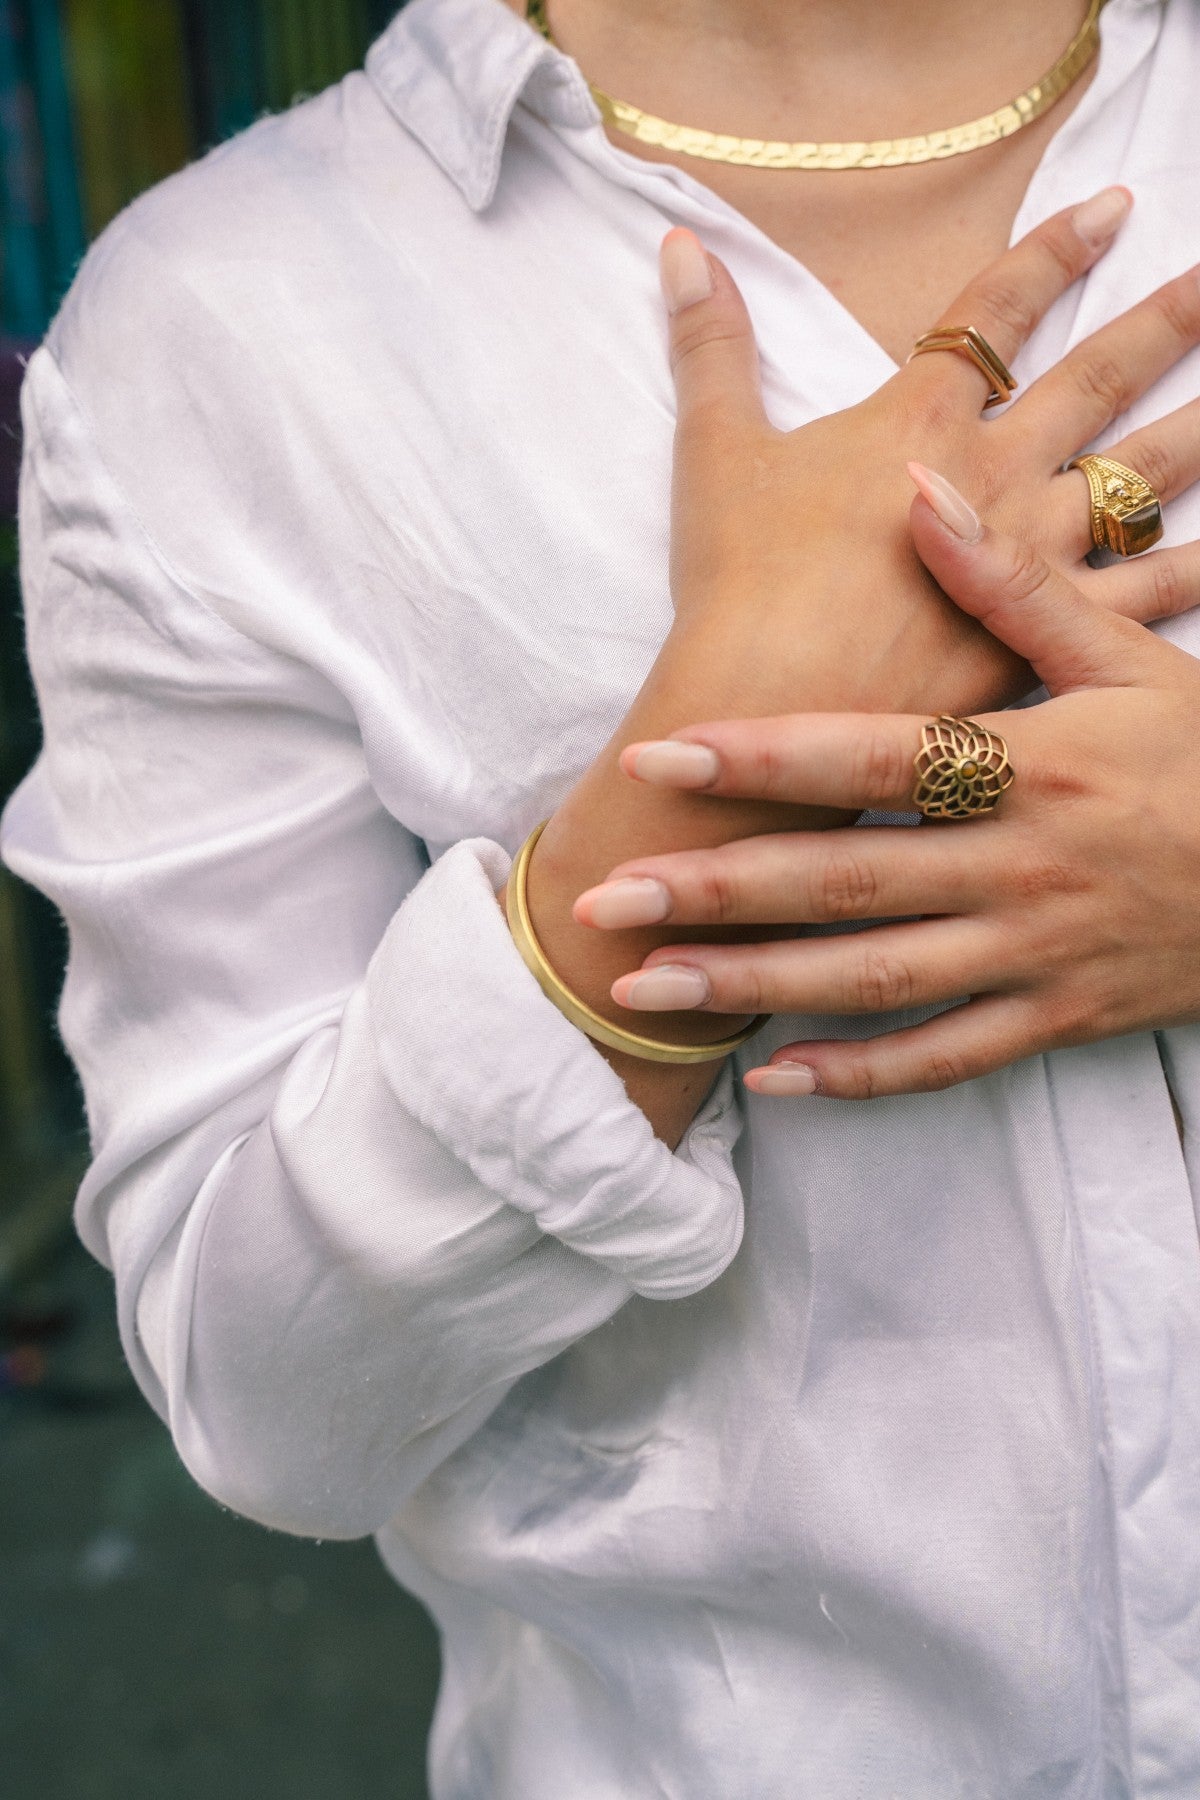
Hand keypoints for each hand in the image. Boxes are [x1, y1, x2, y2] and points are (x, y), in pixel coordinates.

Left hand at [577, 471, 1199, 1097]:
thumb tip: (920, 490)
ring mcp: (1034, 956)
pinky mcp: (1055, 1020)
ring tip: (653, 986)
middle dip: (720, 888)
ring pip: (875, 980)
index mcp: (1031, 766)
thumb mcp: (1131, 658)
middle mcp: (1020, 868)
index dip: (763, 758)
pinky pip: (945, 1060)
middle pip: (848, 880)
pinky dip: (860, 1075)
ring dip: (756, 986)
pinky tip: (774, 1077)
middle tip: (608, 896)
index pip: (874, 757)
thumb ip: (1016, 586)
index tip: (662, 755)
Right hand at [662, 188, 1199, 718]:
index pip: (996, 312)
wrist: (767, 710)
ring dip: (1192, 433)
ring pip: (1138, 478)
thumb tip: (681, 248)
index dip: (1054, 252)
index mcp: (918, 422)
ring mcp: (1030, 557)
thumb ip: (710, 347)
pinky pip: (1141, 595)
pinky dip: (1188, 570)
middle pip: (1095, 379)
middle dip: (1162, 324)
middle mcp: (994, 475)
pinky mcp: (1043, 636)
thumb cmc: (739, 588)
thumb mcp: (715, 455)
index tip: (1114, 209)